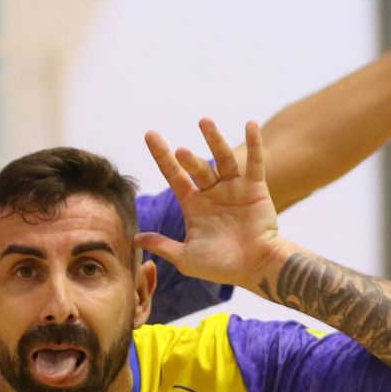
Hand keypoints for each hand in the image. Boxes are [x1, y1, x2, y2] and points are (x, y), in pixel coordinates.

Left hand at [138, 119, 281, 287]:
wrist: (255, 269)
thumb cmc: (222, 266)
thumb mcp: (186, 257)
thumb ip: (163, 245)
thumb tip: (134, 239)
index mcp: (194, 204)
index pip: (174, 175)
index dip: (162, 156)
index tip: (150, 134)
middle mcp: (212, 192)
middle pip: (198, 167)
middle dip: (188, 158)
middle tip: (180, 151)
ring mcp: (234, 188)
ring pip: (223, 159)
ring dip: (214, 140)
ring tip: (204, 122)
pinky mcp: (256, 188)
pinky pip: (255, 163)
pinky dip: (254, 143)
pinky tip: (251, 124)